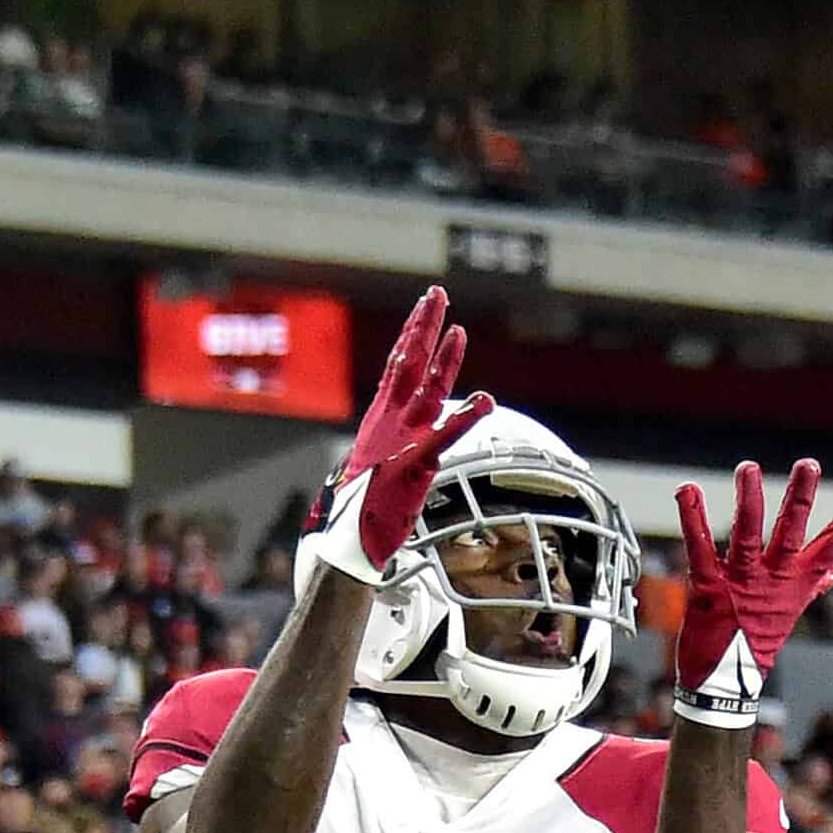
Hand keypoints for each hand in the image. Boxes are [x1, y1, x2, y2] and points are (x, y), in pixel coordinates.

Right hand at [300, 287, 490, 584]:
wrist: (347, 540)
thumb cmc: (369, 503)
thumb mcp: (387, 461)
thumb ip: (406, 439)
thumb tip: (422, 428)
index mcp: (383, 419)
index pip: (399, 364)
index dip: (415, 332)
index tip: (428, 303)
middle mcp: (390, 422)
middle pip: (408, 364)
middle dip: (424, 327)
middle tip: (437, 293)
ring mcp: (400, 442)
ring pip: (423, 392)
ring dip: (443, 362)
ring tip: (460, 332)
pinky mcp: (413, 467)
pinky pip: (443, 439)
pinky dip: (464, 419)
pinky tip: (485, 401)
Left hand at [671, 460, 832, 727]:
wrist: (726, 685)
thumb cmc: (758, 640)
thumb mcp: (791, 609)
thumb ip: (813, 583)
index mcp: (797, 581)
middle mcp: (773, 578)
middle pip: (791, 532)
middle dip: (801, 498)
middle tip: (808, 464)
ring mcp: (741, 583)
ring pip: (748, 535)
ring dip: (748, 500)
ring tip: (749, 467)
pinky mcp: (707, 588)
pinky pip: (700, 549)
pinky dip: (693, 519)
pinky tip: (688, 490)